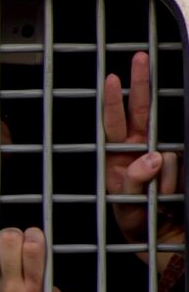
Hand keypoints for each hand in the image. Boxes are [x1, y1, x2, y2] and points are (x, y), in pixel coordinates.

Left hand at [103, 51, 183, 262]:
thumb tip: (153, 158)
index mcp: (116, 155)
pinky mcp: (179, 164)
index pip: (112, 123)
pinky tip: (171, 196)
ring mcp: (161, 154)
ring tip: (157, 199)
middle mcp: (138, 147)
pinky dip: (175, 184)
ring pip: (166, 152)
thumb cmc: (134, 218)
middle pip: (140, 109)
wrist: (157, 235)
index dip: (113, 101)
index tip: (113, 78)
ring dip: (163, 180)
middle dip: (140, 82)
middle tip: (139, 57)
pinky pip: (179, 166)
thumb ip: (136, 183)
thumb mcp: (127, 205)